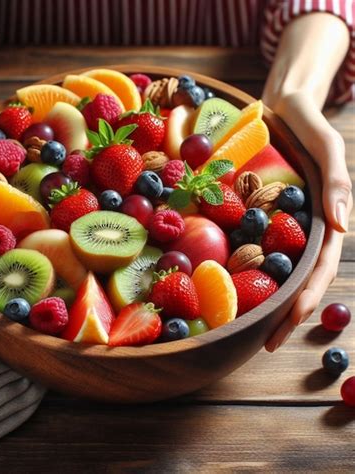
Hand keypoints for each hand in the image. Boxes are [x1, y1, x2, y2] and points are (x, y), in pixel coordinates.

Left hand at [262, 92, 351, 350]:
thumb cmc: (307, 124)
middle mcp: (300, 227)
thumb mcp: (327, 146)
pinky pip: (248, 242)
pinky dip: (241, 266)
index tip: (287, 323)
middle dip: (282, 312)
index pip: (318, 268)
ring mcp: (277, 222)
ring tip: (243, 326)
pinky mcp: (256, 212)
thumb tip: (346, 225)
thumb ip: (338, 182)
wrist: (279, 107)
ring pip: (272, 267)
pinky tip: (223, 284)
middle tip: (262, 342)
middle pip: (294, 277)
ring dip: (262, 298)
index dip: (305, 297)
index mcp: (322, 219)